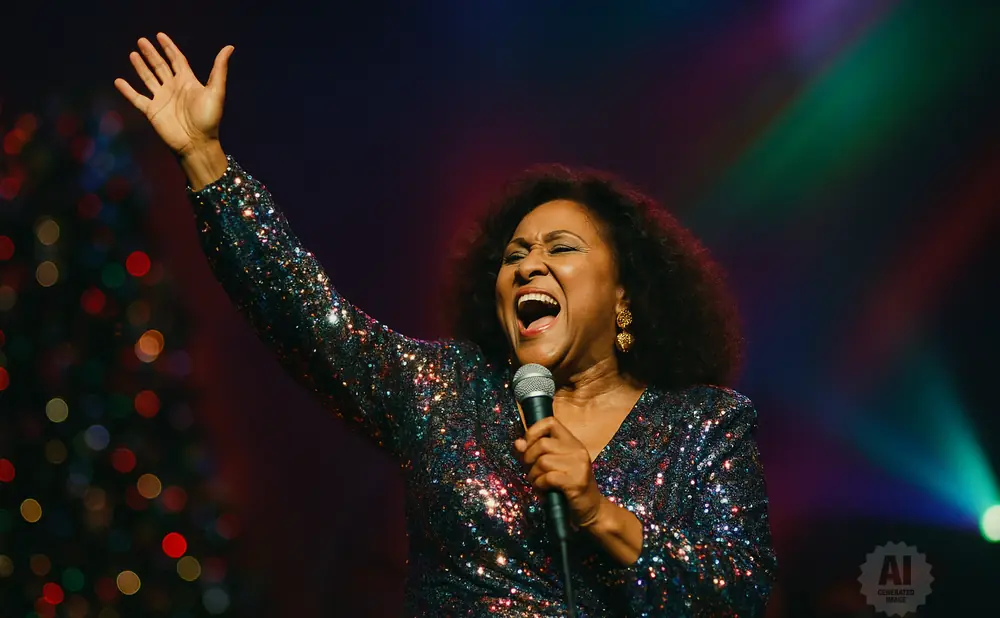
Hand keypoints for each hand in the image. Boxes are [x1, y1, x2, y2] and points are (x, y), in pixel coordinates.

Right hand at [114, 33, 233, 155]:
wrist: (197, 143)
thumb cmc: (209, 119)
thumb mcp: (216, 91)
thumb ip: (219, 69)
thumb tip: (230, 47)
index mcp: (188, 82)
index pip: (176, 60)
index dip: (169, 48)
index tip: (160, 35)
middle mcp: (173, 88)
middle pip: (160, 66)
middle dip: (151, 53)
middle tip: (142, 40)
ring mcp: (162, 99)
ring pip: (148, 78)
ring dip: (140, 67)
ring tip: (133, 54)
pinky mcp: (152, 111)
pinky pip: (137, 98)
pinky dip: (127, 90)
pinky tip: (118, 81)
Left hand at [515, 416, 606, 527]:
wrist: (591, 509)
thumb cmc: (569, 486)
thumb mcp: (553, 465)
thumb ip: (534, 453)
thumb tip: (518, 444)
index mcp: (572, 442)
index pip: (550, 422)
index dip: (533, 431)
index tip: (526, 446)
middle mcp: (578, 450)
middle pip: (542, 444)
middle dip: (529, 459)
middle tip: (531, 472)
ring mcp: (579, 466)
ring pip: (543, 462)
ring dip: (533, 475)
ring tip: (537, 483)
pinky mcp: (576, 482)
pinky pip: (548, 477)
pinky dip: (540, 485)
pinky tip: (543, 490)